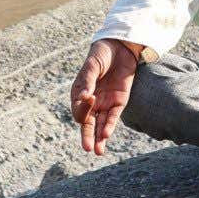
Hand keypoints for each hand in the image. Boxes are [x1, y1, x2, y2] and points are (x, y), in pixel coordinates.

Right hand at [70, 39, 139, 155]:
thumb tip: (84, 98)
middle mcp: (92, 101)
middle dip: (87, 136)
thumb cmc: (102, 54)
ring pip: (100, 124)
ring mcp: (105, 102)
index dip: (82, 108)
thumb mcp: (93, 66)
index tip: (89, 97)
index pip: (78, 109)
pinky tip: (106, 135)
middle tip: (87, 148)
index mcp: (80, 93)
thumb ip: (88, 81)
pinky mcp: (119, 101)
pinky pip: (113, 117)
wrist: (120, 46)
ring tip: (97, 151)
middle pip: (88, 123)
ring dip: (98, 137)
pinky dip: (109, 126)